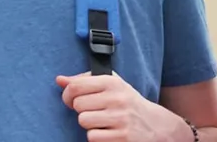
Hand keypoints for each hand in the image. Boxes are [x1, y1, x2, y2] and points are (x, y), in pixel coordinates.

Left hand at [56, 72, 189, 140]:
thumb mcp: (112, 86)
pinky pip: (92, 138)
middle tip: (93, 112)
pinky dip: (97, 137)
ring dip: (90, 125)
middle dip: (82, 111)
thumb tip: (59, 80)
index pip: (75, 86)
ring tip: (102, 123)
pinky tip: (108, 133)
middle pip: (78, 106)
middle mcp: (117, 98)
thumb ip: (84, 80)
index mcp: (112, 82)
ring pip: (84, 122)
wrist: (157, 126)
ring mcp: (121, 119)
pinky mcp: (122, 137)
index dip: (67, 95)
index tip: (71, 100)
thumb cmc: (127, 103)